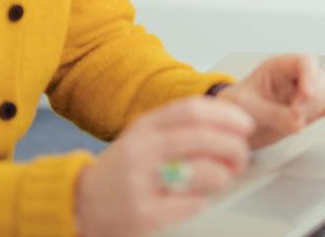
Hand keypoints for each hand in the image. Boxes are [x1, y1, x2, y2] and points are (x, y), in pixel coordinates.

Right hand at [74, 97, 254, 236]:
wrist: (78, 204)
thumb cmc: (121, 171)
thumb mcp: (143, 138)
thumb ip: (177, 128)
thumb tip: (227, 126)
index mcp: (144, 127)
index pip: (192, 110)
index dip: (226, 116)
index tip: (245, 124)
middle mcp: (141, 150)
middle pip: (201, 138)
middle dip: (232, 145)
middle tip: (242, 155)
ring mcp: (141, 183)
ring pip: (200, 171)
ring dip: (223, 174)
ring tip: (224, 177)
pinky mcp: (144, 215)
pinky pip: (190, 204)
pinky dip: (203, 200)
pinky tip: (200, 198)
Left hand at [217, 54, 324, 148]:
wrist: (234, 125)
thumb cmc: (236, 105)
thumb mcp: (247, 106)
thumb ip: (273, 113)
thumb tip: (297, 121)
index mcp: (278, 67)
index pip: (303, 61)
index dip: (310, 76)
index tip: (306, 94)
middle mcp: (294, 77)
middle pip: (319, 77)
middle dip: (312, 98)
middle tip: (295, 115)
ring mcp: (303, 93)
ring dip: (319, 106)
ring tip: (300, 120)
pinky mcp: (309, 110)